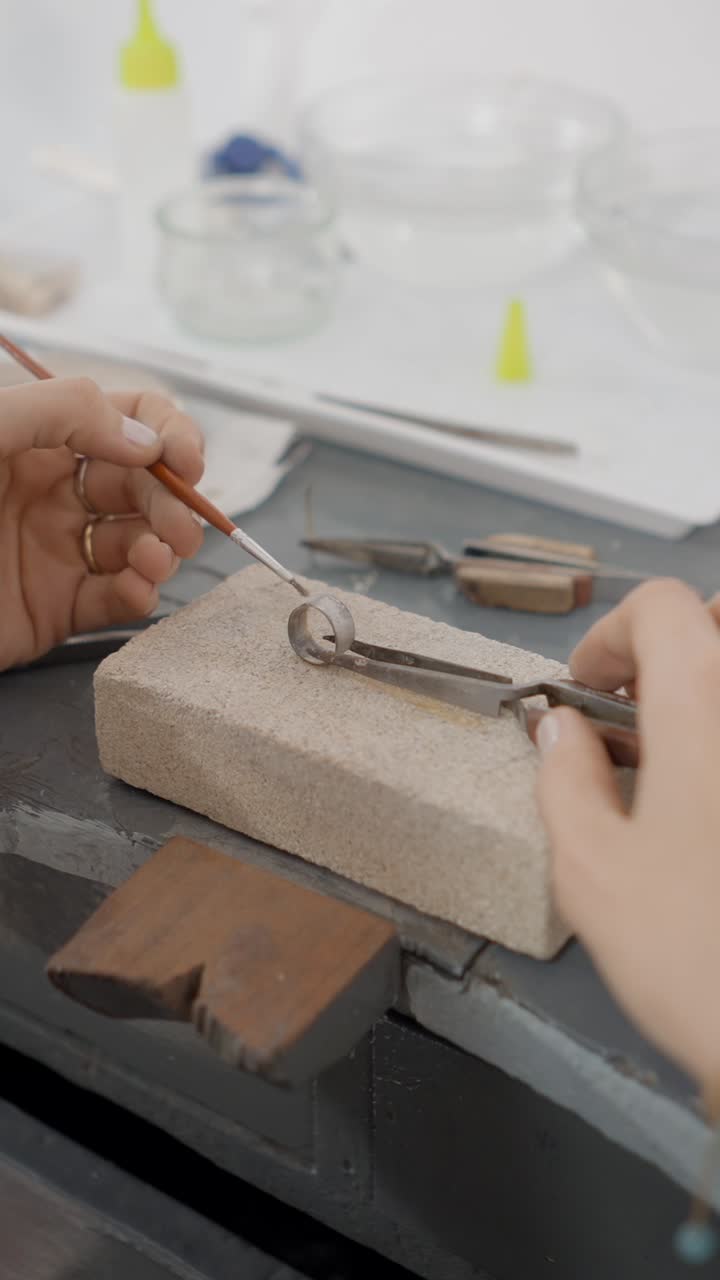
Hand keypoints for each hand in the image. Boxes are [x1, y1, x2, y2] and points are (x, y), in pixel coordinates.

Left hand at [0, 377, 203, 669]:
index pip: (124, 417)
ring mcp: (55, 552)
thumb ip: (63, 412)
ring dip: (164, 547)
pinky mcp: (54, 611)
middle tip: (180, 524)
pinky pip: (115, 600)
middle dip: (173, 499)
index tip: (186, 459)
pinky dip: (140, 594)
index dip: (167, 431)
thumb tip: (145, 437)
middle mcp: (50, 491)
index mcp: (34, 439)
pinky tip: (138, 587)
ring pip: (137, 542)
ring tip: (158, 557)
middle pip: (142, 484)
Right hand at [537, 580, 719, 1091]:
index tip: (587, 690)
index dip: (610, 636)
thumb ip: (564, 779)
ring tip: (665, 772)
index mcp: (706, 703)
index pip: (662, 607)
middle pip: (715, 629)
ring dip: (700, 704)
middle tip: (628, 722)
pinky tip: (700, 808)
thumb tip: (561, 733)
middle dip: (666, 660)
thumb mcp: (593, 868)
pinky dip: (718, 744)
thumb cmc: (699, 960)